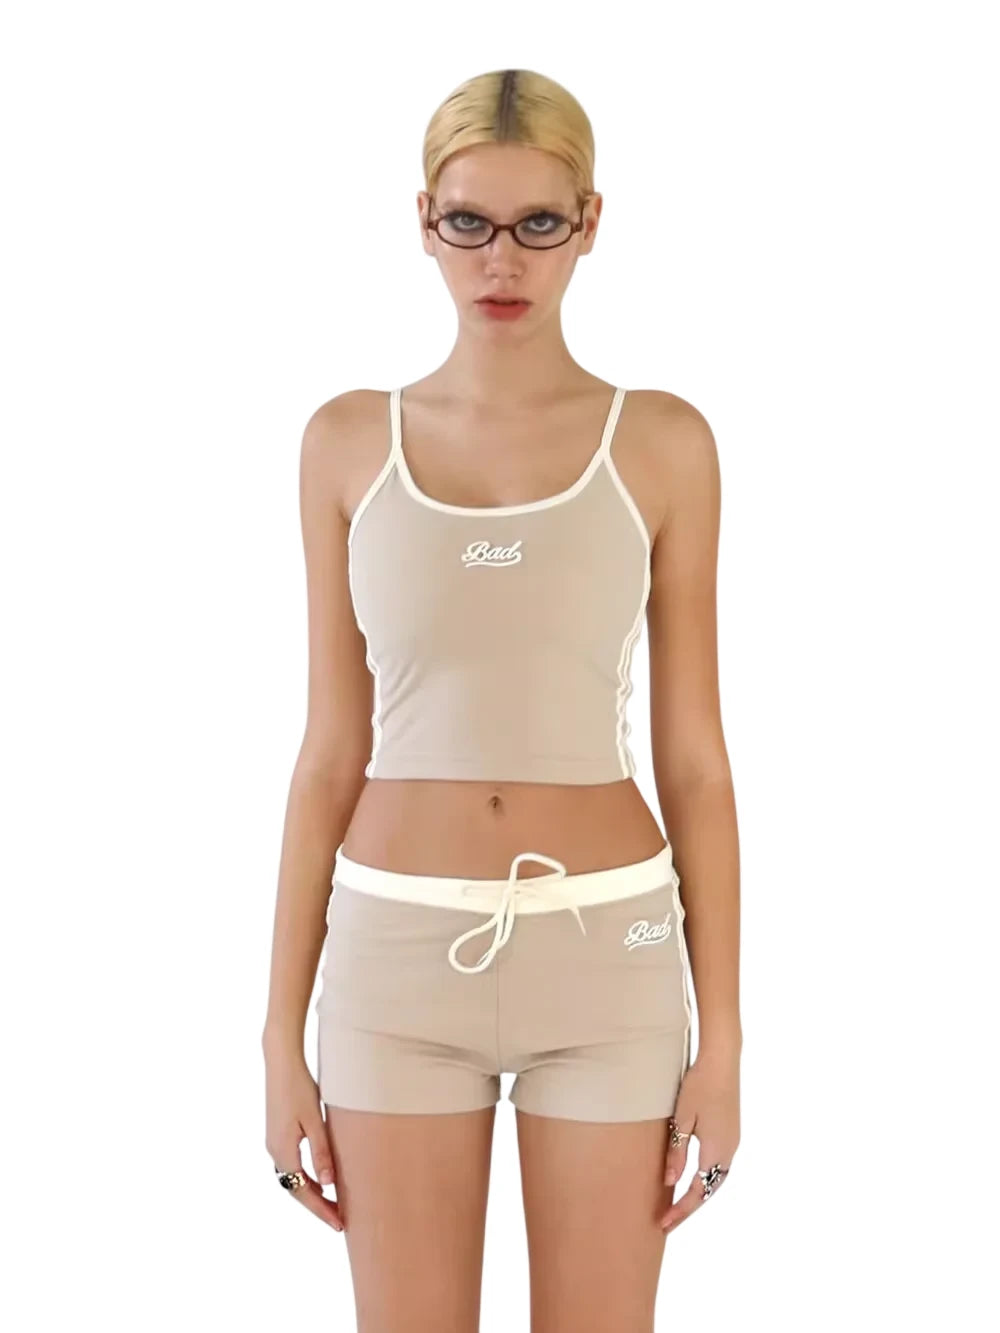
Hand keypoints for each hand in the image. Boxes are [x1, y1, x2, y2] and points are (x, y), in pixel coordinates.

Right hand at [264, 1045, 343, 1231]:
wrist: (280, 1062)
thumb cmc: (299, 1087)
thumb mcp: (315, 1121)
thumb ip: (322, 1152)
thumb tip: (329, 1184)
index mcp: (283, 1151)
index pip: (303, 1191)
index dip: (321, 1210)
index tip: (339, 1224)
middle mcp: (274, 1151)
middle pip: (296, 1188)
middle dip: (317, 1205)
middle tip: (339, 1219)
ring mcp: (273, 1142)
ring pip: (292, 1177)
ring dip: (311, 1191)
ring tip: (333, 1203)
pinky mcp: (277, 1133)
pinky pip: (291, 1164)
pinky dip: (306, 1176)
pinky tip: (321, 1175)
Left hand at [659, 1047, 739, 1232]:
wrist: (722, 1060)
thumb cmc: (699, 1086)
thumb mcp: (682, 1120)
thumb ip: (677, 1153)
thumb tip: (670, 1183)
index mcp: (717, 1151)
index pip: (698, 1192)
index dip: (680, 1210)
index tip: (663, 1223)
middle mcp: (729, 1150)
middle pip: (710, 1190)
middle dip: (689, 1206)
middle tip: (668, 1220)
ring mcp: (732, 1140)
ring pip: (716, 1178)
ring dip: (699, 1192)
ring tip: (678, 1204)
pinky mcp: (730, 1130)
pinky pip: (718, 1163)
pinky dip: (705, 1176)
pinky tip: (692, 1175)